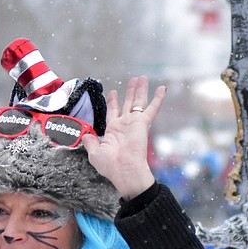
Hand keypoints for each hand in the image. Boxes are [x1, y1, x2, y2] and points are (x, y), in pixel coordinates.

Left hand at [81, 77, 163, 199]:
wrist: (123, 170)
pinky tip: (162, 88)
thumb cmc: (110, 165)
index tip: (113, 92)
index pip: (113, 112)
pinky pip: (152, 108)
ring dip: (140, 90)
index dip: (113, 102)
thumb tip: (85, 135)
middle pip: (128, 103)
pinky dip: (158, 98)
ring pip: (138, 102)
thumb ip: (90, 141)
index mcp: (113, 131)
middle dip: (130, 91)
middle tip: (133, 80)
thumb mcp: (94, 152)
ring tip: (142, 78)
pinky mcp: (143, 123)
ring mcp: (134, 123)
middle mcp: (124, 125)